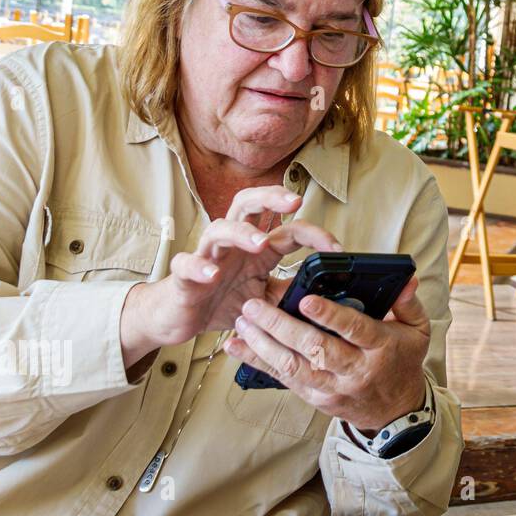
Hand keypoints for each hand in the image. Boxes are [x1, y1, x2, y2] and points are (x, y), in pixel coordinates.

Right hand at [119, 186, 342, 368]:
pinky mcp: (183, 276)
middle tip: (294, 202)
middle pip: (247, 204)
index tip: (336, 248)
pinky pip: (187, 263)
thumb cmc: (222, 301)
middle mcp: (233, 245)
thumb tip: (325, 295)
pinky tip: (212, 274)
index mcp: (257, 249)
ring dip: (242, 232)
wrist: (178, 319)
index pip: (287, 229)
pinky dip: (199, 266)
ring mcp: (207, 257)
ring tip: (261, 243)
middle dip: (271, 197)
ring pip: (219, 228)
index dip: (314, 233)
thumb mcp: (266, 299)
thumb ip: (290, 292)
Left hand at [222, 273, 430, 433]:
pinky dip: (258, 362)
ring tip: (242, 323)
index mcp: (381, 348)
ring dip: (263, 344)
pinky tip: (237, 347)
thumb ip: (407, 303)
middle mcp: (355, 370)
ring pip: (294, 366)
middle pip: (315, 348)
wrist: (395, 412)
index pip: (354, 330)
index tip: (305, 300)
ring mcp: (333, 388)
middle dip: (281, 327)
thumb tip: (405, 280)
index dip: (330, 316)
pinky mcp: (316, 398)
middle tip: (255, 306)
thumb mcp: (417, 331)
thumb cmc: (402, 361)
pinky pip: (284, 379)